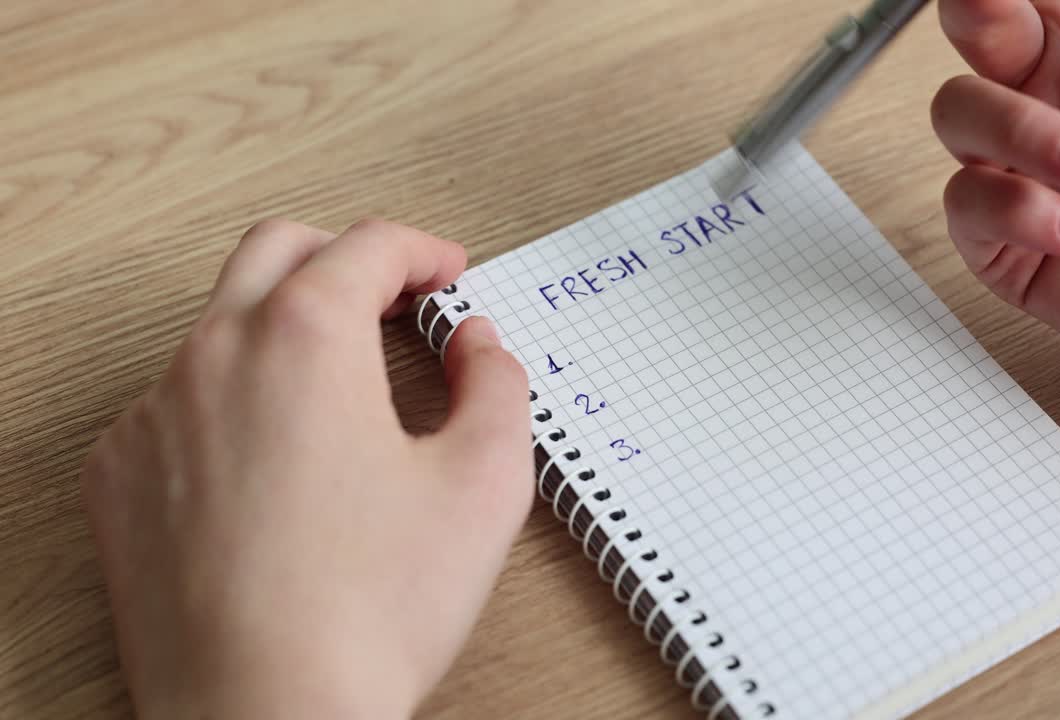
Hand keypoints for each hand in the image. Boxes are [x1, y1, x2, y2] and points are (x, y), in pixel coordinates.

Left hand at [80, 219, 531, 718]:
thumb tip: (477, 345)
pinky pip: (175, 399)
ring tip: (342, 389)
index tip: (445, 276)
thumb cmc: (368, 614)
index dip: (423, 250)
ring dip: (286, 327)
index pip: (368, 244)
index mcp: (307, 340)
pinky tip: (273, 459)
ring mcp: (156, 414)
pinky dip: (231, 397)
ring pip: (220, 324)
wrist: (265, 719)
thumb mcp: (485, 484)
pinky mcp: (122, 475)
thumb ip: (497, 385)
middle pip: (278, 251)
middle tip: (392, 298)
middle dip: (344, 258)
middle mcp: (216, 356)